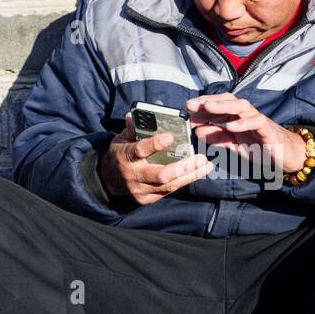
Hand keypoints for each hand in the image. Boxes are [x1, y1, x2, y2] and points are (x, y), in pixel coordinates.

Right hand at [98, 112, 212, 204]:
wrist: (108, 179)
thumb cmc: (120, 153)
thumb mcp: (121, 138)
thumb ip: (132, 128)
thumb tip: (137, 113)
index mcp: (125, 156)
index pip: (140, 150)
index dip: (155, 144)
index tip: (171, 137)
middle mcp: (133, 175)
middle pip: (161, 175)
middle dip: (183, 167)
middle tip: (201, 158)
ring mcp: (140, 190)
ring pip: (169, 186)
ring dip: (190, 176)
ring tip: (206, 166)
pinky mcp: (146, 199)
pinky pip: (168, 191)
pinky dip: (183, 181)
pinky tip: (196, 173)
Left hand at [185, 93, 307, 173]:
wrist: (285, 155)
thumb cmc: (259, 147)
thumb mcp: (233, 145)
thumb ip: (217, 138)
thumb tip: (198, 131)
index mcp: (237, 117)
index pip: (219, 105)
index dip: (203, 104)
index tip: (187, 107)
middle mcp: (246, 114)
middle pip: (228, 101)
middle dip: (209, 101)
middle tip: (192, 104)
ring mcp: (257, 120)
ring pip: (241, 107)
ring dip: (224, 106)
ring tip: (208, 108)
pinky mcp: (268, 128)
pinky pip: (256, 122)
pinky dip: (243, 123)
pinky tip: (231, 126)